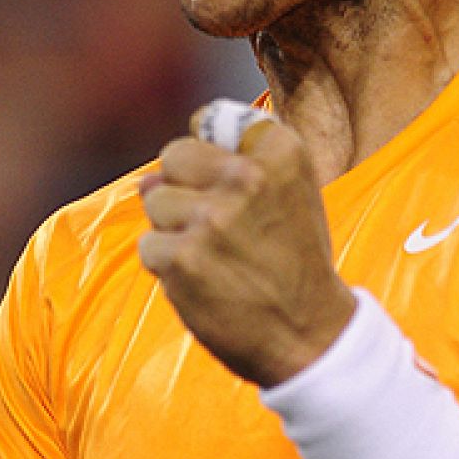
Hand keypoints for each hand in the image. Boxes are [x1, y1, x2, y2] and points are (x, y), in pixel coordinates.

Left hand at [138, 108, 356, 386]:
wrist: (309, 335)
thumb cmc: (294, 262)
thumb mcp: (292, 193)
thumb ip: (236, 163)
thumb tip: (149, 175)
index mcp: (281, 153)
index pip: (207, 123)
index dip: (208, 156)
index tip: (230, 185)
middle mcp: (247, 178)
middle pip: (173, 156)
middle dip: (182, 186)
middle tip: (213, 224)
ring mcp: (212, 218)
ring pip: (156, 201)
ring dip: (174, 229)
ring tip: (213, 256)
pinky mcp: (183, 257)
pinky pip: (150, 245)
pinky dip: (168, 265)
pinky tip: (203, 280)